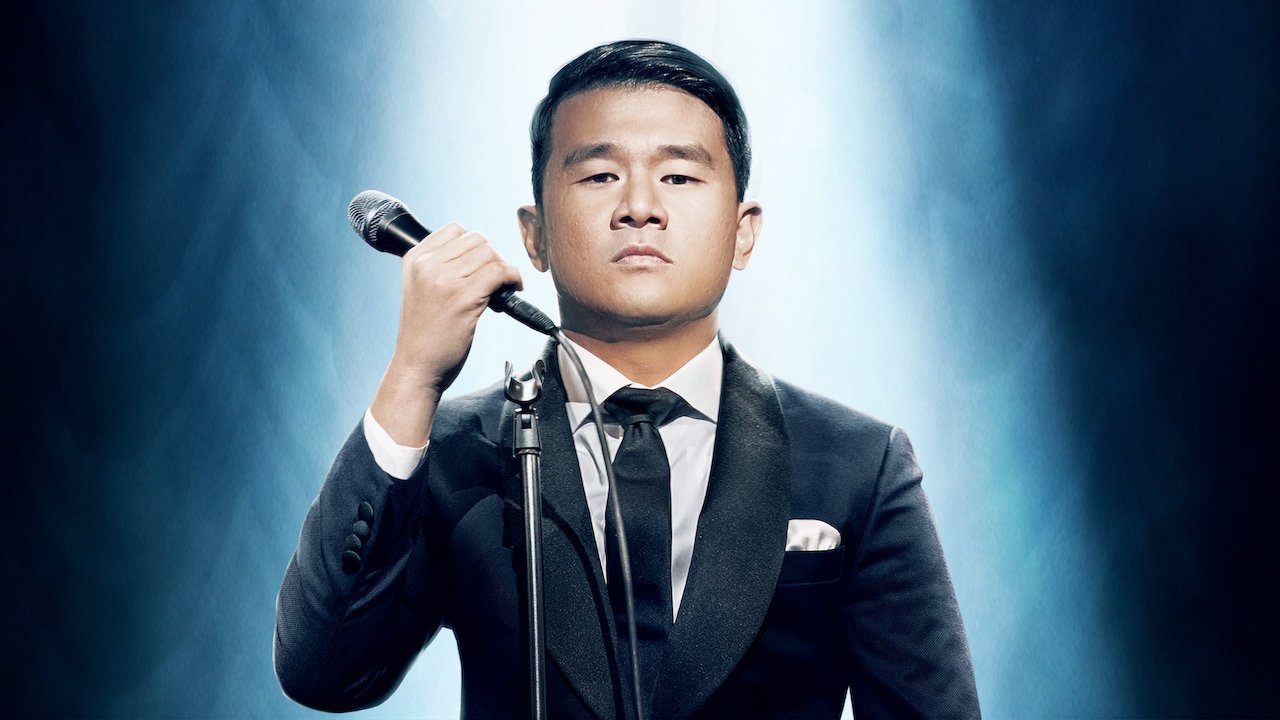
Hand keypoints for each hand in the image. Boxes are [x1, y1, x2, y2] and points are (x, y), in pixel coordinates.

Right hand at [371, 222, 522, 445]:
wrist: (417, 365)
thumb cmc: (424, 333)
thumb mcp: (420, 288)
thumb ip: (439, 266)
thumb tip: (479, 252)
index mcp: (414, 259)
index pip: (455, 230)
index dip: (476, 245)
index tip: (482, 264)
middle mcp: (427, 265)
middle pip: (477, 239)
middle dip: (493, 257)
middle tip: (495, 279)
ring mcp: (444, 280)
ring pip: (490, 254)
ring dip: (504, 269)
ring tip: (502, 287)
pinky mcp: (463, 298)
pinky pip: (499, 273)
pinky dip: (513, 278)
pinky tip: (512, 290)